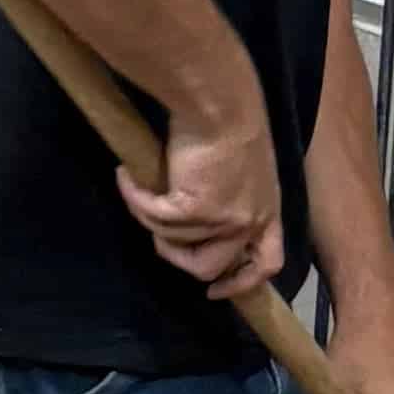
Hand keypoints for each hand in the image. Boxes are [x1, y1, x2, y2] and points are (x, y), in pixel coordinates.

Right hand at [116, 87, 286, 294]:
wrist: (218, 103)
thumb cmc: (231, 119)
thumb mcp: (245, 166)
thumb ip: (233, 194)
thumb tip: (200, 210)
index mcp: (267, 210)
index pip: (267, 264)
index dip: (241, 284)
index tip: (214, 290)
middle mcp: (249, 221)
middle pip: (212, 267)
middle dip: (181, 260)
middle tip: (161, 241)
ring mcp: (223, 219)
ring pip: (175, 244)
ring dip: (151, 222)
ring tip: (139, 192)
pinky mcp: (194, 209)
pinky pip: (153, 217)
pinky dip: (135, 198)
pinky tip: (126, 177)